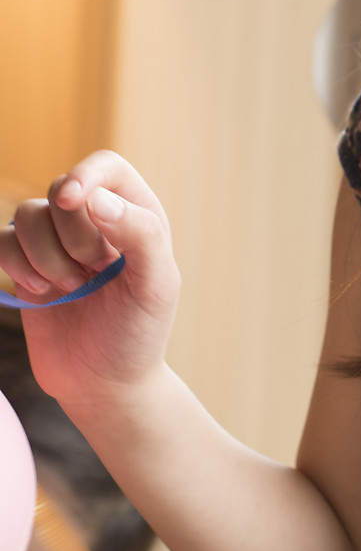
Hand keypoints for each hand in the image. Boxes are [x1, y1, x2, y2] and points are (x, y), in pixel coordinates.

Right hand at [0, 152, 179, 412]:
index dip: (85, 175)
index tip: (73, 200)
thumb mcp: (155, 287)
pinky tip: (42, 293)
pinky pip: (2, 242)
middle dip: (71, 236)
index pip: (106, 166)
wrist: (102, 384)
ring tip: (71, 288)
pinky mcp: (24, 265)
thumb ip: (139, 235)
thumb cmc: (136, 334)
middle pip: (60, 189)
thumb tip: (95, 198)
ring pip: (26, 214)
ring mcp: (55, 241)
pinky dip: (16, 266)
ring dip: (45, 256)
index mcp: (136, 215)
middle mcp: (94, 220)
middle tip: (93, 275)